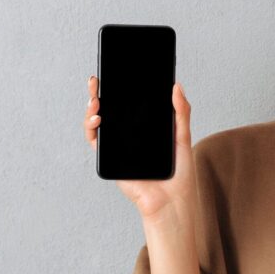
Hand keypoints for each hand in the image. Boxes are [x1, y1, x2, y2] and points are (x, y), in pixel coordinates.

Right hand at [83, 75, 199, 221]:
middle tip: (97, 80)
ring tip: (96, 99)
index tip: (115, 71)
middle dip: (99, 93)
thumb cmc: (179, 174)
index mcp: (145, 128)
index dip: (120, 88)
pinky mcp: (111, 160)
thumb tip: (176, 86)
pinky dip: (92, 128)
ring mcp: (118, 147)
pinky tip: (98, 118)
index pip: (129, 104)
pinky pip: (96, 141)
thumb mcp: (183, 137)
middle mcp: (129, 136)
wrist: (172, 201)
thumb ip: (181, 112)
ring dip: (92, 108)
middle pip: (110, 110)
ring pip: (98, 123)